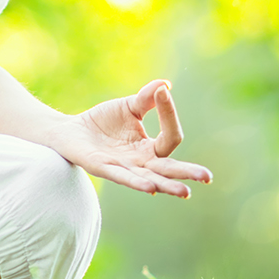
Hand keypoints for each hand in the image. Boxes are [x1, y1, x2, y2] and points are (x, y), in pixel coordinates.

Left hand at [54, 80, 211, 197]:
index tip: (163, 93)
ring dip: (167, 185)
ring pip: (149, 178)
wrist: (70, 130)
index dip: (169, 115)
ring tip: (185, 192)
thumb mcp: (129, 106)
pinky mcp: (102, 168)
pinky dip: (136, 182)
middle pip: (168, 168)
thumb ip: (147, 99)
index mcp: (149, 148)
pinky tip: (150, 188)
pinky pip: (122, 177)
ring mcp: (123, 167)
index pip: (170, 137)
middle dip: (187, 173)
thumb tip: (166, 86)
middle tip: (207, 177)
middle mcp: (140, 161)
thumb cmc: (102, 122)